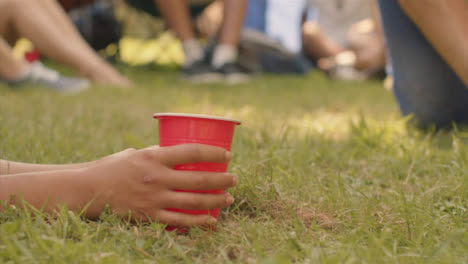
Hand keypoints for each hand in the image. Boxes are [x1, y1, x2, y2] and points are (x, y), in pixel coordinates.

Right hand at [87, 144, 236, 226]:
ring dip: (215, 200)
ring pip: (193, 201)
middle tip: (234, 179)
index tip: (228, 155)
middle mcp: (157, 177)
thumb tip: (176, 155)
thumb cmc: (113, 167)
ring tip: (228, 198)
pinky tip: (211, 220)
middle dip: (221, 179)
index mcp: (154, 157)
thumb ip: (157, 155)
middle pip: (198, 178)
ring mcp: (154, 198)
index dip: (213, 153)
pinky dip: (198, 221)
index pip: (192, 151)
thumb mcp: (136, 153)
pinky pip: (179, 221)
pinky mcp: (149, 216)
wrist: (89, 189)